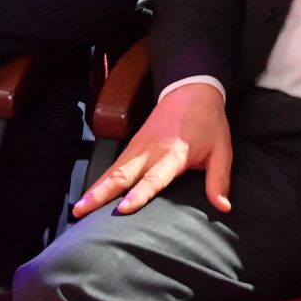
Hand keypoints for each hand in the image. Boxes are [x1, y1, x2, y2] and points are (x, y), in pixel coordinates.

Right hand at [75, 82, 231, 217]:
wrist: (192, 90)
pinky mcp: (132, 145)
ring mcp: (138, 147)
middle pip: (123, 175)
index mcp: (174, 154)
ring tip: (78, 208)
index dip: (139, 194)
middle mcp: (150, 151)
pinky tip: (89, 195)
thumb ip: (218, 180)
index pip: (154, 178)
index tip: (124, 209)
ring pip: (113, 170)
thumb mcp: (222, 150)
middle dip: (102, 193)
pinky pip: (113, 165)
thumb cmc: (209, 123)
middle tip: (82, 211)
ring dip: (95, 188)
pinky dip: (100, 180)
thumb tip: (222, 207)